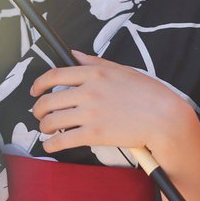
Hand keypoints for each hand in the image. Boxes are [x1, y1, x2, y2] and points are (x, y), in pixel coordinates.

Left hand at [29, 50, 190, 157]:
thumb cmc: (147, 93)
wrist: (164, 118)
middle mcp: (88, 91)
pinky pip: (63, 140)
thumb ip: (94, 62)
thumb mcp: (121, 69)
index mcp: (94, 73)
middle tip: (39, 115)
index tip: (35, 91)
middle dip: (38, 110)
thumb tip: (74, 55)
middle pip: (48, 100)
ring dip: (44, 127)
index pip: (54, 75)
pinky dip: (51, 144)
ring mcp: (90, 113)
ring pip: (51, 121)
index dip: (38, 84)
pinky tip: (51, 145)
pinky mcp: (94, 135)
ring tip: (47, 130)